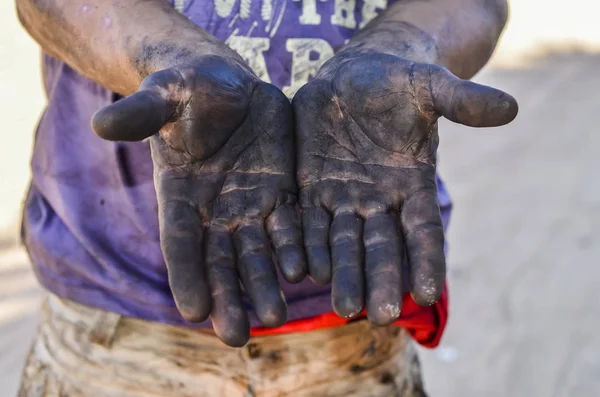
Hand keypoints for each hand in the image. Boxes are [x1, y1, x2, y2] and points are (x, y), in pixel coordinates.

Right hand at [92, 55, 305, 345]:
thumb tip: (101, 122)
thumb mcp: (163, 96)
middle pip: (220, 261)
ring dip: (265, 285)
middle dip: (228, 297)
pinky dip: (296, 250)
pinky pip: (291, 226)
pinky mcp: (280, 193)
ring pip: (258, 253)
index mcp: (178, 194)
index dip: (186, 276)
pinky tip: (307, 272)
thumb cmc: (185, 90)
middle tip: (237, 336)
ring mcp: (249, 205)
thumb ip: (140, 113)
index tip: (193, 311)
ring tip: (276, 317)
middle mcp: (213, 210)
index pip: (180, 243)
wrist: (224, 86)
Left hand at [293, 52, 516, 324]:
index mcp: (412, 182)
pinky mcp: (311, 187)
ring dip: (343, 274)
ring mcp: (343, 196)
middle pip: (382, 246)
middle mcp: (379, 199)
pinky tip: (304, 272)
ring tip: (343, 307)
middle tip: (381, 315)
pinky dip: (307, 246)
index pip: (423, 229)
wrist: (355, 76)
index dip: (427, 259)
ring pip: (343, 242)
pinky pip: (307, 222)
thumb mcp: (429, 87)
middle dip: (381, 279)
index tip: (428, 293)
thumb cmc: (398, 82)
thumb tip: (511, 108)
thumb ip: (462, 101)